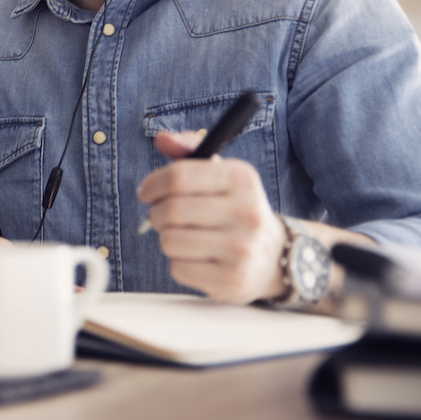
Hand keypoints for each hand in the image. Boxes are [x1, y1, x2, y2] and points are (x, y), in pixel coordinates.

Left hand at [137, 131, 286, 303]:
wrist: (274, 256)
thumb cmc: (235, 209)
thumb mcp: (221, 174)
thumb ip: (189, 151)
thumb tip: (162, 138)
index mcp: (242, 178)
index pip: (178, 176)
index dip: (152, 184)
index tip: (146, 192)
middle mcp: (246, 212)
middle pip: (171, 209)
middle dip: (157, 213)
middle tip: (163, 216)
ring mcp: (241, 249)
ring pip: (170, 241)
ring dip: (167, 239)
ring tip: (184, 236)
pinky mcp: (232, 280)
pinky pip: (178, 268)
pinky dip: (179, 263)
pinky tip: (198, 258)